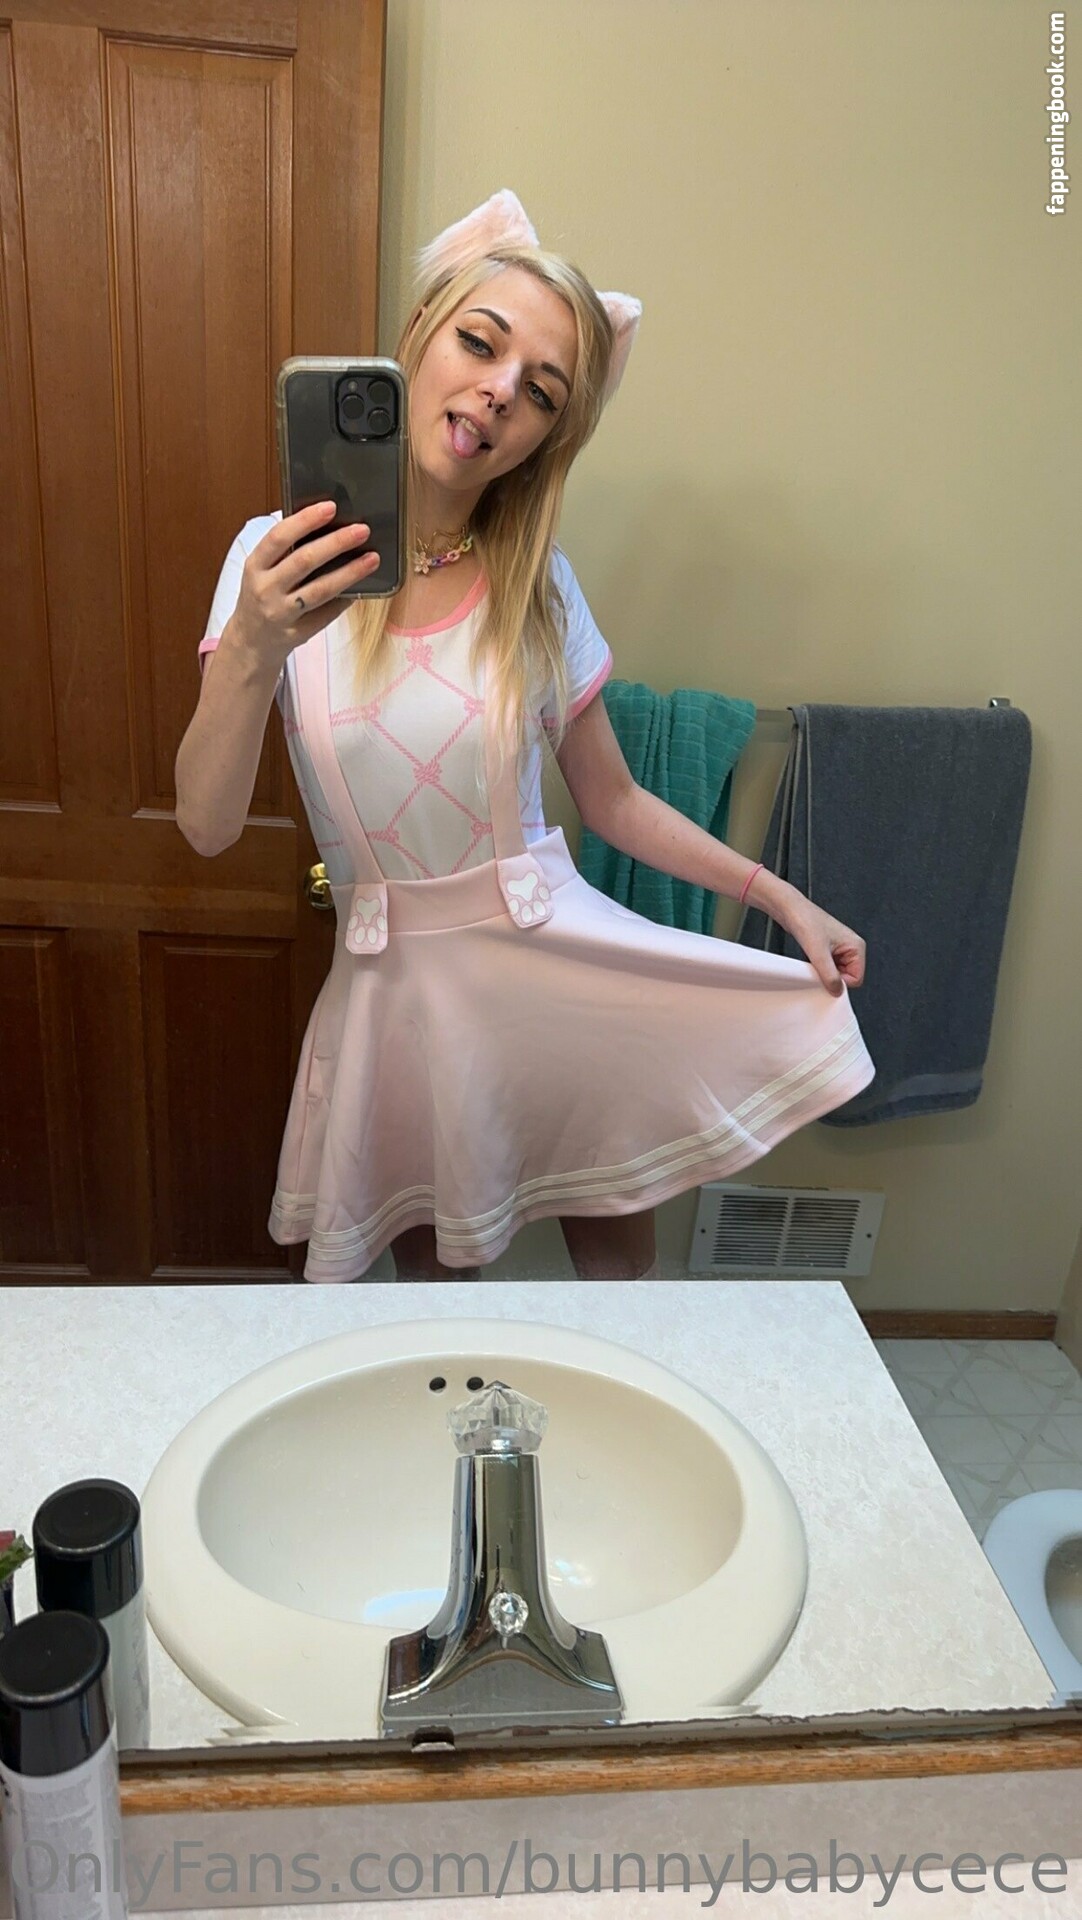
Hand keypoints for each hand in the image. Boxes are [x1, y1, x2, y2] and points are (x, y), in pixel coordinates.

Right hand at [230, 501, 380, 657]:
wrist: (251, 640)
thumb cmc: (262, 595)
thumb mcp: (262, 570)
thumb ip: (285, 551)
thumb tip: (326, 525)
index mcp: (255, 565)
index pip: (279, 537)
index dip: (305, 520)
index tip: (330, 507)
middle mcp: (265, 588)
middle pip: (304, 561)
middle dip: (336, 543)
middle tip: (361, 530)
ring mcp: (281, 613)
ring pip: (321, 590)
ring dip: (350, 572)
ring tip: (372, 558)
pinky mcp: (297, 633)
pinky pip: (327, 614)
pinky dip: (346, 599)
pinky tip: (363, 587)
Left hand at [772, 888, 865, 996]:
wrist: (790, 910)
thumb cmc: (806, 921)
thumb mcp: (818, 953)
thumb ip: (829, 975)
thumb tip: (837, 991)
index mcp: (856, 946)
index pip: (857, 979)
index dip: (841, 982)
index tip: (827, 977)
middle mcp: (850, 947)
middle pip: (847, 977)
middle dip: (832, 977)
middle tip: (818, 967)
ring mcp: (840, 949)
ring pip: (836, 974)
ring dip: (824, 972)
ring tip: (814, 959)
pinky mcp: (828, 950)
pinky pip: (827, 968)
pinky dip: (819, 968)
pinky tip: (812, 958)